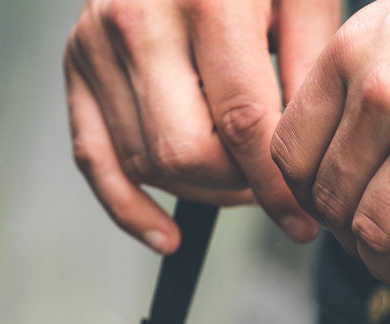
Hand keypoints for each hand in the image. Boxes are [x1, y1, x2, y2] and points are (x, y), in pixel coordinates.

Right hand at [64, 0, 339, 252]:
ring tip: (239, 176)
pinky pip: (93, 158)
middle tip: (271, 185)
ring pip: (147, 161)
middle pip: (187, 153)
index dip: (278, 184)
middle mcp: (138, 18)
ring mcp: (95, 41)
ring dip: (200, 189)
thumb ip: (313, 66)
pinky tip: (166, 235)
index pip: (243, 123)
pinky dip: (128, 207)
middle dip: (238, 186)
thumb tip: (314, 154)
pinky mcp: (75, 62)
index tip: (304, 222)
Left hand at [271, 0, 389, 294]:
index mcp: (355, 52)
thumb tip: (340, 181)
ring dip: (389, 266)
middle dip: (353, 239)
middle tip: (385, 246)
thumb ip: (364, 92)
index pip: (290, 156)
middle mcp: (385, 88)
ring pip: (374, 234)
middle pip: (332, 203)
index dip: (312, 201)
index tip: (342, 214)